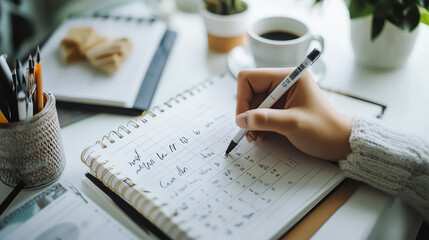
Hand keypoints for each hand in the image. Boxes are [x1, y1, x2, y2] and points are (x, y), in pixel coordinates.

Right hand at [235, 68, 352, 160]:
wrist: (340, 143)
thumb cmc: (324, 130)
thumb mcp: (293, 124)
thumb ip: (265, 120)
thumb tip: (241, 119)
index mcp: (289, 77)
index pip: (250, 78)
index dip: (242, 98)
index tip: (244, 119)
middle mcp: (283, 82)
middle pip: (250, 91)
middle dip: (247, 112)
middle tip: (249, 132)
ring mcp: (282, 95)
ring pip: (253, 104)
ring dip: (251, 121)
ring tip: (256, 136)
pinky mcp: (281, 107)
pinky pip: (260, 112)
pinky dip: (257, 124)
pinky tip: (262, 135)